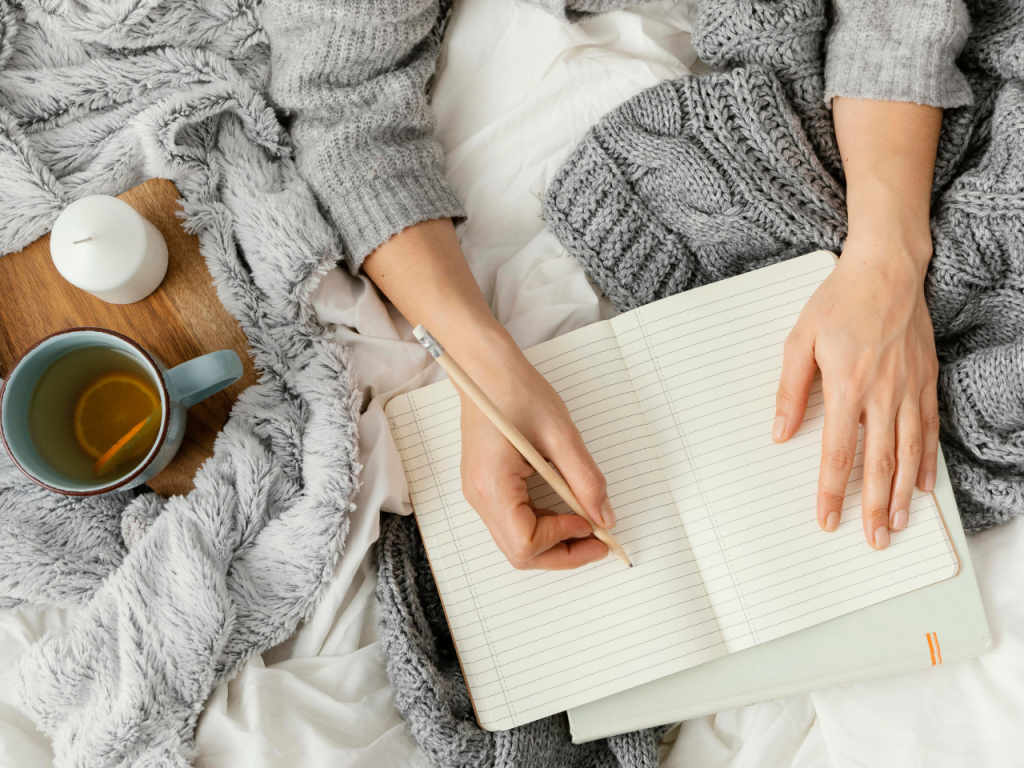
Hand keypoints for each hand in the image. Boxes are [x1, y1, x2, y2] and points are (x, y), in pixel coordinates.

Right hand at [363, 217, 611, 569]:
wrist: (483, 369)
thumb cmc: (516, 391)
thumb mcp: (561, 433)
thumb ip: (585, 479)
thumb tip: (603, 517)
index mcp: (492, 483)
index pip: (525, 543)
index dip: (562, 541)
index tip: (590, 522)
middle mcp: (479, 496)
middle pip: (519, 552)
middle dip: (562, 553)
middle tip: (598, 541)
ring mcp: (478, 494)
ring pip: (516, 542)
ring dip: (553, 541)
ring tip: (585, 524)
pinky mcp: (485, 487)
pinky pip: (513, 522)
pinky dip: (542, 525)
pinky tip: (564, 508)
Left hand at [772, 236, 938, 548]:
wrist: (885, 269)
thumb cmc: (839, 301)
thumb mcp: (799, 341)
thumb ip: (791, 390)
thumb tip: (781, 432)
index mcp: (846, 387)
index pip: (838, 453)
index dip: (832, 491)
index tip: (827, 518)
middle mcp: (882, 394)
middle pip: (878, 463)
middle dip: (873, 506)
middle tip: (872, 540)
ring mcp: (909, 389)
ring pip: (909, 453)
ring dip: (902, 494)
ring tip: (897, 523)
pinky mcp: (926, 380)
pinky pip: (929, 429)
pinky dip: (926, 461)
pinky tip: (922, 485)